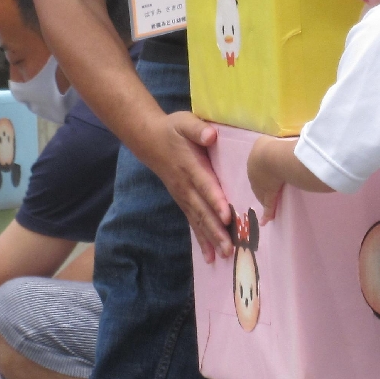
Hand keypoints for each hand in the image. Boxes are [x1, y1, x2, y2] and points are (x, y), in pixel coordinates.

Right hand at [158, 110, 233, 260]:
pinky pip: (193, 223)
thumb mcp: (184, 122)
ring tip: (223, 256)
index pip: (204, 185)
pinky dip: (201, 240)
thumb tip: (210, 135)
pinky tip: (210, 256)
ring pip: (198, 221)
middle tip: (229, 248)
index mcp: (190, 166)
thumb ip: (198, 129)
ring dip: (211, 239)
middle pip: (202, 211)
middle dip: (215, 230)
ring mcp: (183, 196)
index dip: (215, 201)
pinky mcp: (183, 202)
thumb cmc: (173, 129)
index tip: (226, 216)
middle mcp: (186, 186)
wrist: (150, 140)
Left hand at [246, 137, 286, 223]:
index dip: (263, 172)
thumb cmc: (274, 146)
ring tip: (268, 205)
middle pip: (259, 181)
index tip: (268, 175)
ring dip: (265, 199)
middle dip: (263, 185)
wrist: (273, 157)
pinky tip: (266, 221)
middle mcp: (255, 172)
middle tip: (268, 189)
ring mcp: (261, 185)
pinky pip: (269, 206)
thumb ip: (274, 144)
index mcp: (255, 157)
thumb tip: (279, 144)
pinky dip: (267, 214)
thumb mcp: (270, 140)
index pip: (258, 167)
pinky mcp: (269, 195)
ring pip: (263, 194)